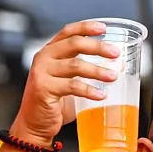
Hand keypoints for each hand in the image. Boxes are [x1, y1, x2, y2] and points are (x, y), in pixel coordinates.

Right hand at [10, 20, 120, 146]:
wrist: (35, 124)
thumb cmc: (54, 103)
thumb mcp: (70, 81)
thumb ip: (86, 72)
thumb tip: (117, 66)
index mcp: (50, 52)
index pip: (68, 32)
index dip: (86, 27)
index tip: (103, 28)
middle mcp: (44, 58)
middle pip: (74, 44)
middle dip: (98, 47)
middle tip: (115, 54)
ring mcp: (42, 72)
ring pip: (75, 65)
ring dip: (97, 70)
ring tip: (113, 76)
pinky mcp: (43, 88)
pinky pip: (72, 86)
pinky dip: (89, 90)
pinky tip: (101, 95)